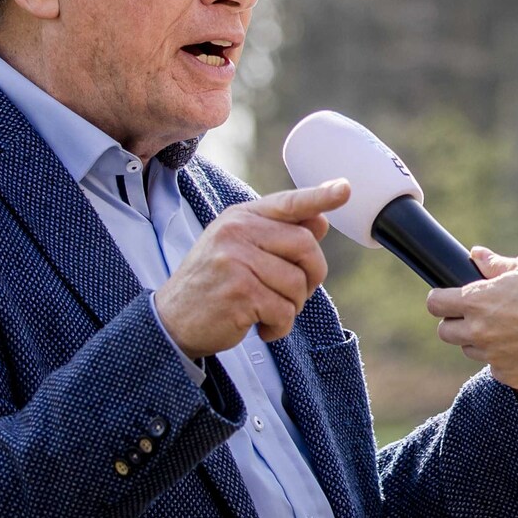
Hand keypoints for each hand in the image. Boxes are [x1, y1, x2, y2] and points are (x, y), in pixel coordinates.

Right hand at [153, 180, 341, 358]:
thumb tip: (321, 221)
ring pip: (298, 283)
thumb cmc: (213, 284)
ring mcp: (236, 261)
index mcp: (241, 217)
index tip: (345, 189)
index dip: (320, 196)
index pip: (288, 203)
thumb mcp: (238, 249)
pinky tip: (260, 328)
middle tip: (295, 295)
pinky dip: (279, 327)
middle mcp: (237, 232)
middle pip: (306, 247)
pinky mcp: (239, 293)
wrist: (171, 321)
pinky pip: (284, 311)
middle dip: (312, 276)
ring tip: (267, 312)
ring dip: (292, 307)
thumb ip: (277, 234)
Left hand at [426, 211, 517, 423]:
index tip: (451, 297)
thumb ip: (496, 264)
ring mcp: (492, 357)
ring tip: (508, 328)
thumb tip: (476, 255)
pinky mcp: (509, 376)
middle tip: (480, 314)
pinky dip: (504, 358)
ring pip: (471, 351)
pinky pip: (496, 367)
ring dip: (481, 341)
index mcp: (476, 301)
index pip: (435, 303)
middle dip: (457, 322)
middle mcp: (478, 331)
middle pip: (446, 332)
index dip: (441, 298)